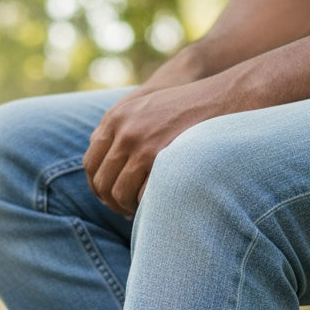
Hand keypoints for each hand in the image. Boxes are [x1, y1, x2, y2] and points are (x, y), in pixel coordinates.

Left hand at [83, 80, 225, 215]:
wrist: (218, 97)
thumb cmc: (181, 107)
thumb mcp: (141, 107)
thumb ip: (117, 127)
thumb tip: (95, 151)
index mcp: (114, 119)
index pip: (91, 164)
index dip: (97, 186)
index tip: (108, 197)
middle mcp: (123, 131)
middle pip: (102, 182)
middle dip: (112, 202)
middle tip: (125, 210)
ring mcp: (141, 144)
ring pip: (119, 192)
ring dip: (126, 208)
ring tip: (138, 211)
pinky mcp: (160, 157)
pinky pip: (140, 195)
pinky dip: (143, 206)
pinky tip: (151, 207)